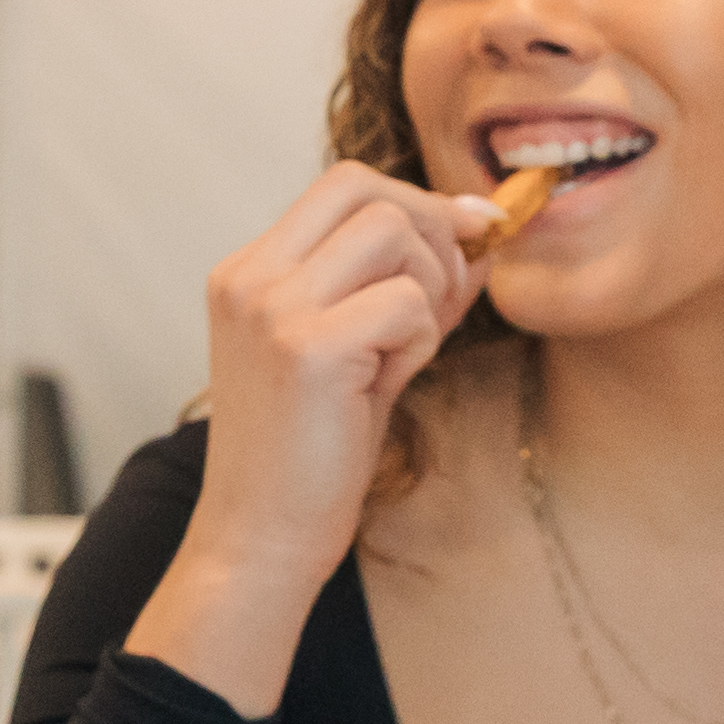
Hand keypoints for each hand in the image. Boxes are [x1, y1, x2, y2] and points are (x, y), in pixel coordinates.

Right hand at [123, 161, 493, 715]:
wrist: (260, 540)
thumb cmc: (308, 456)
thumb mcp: (356, 353)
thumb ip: (403, 288)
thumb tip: (478, 231)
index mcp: (245, 272)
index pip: (343, 184)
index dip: (417, 200)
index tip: (469, 236)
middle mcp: (249, 277)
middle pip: (368, 188)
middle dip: (433, 231)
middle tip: (445, 299)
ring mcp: (272, 308)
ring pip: (394, 232)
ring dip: (428, 288)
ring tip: (403, 353)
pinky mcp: (308, 347)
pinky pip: (408, 302)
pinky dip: (420, 340)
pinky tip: (388, 383)